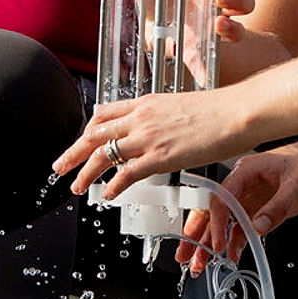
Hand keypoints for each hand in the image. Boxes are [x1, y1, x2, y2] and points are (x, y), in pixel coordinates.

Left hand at [55, 87, 261, 200]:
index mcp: (146, 103)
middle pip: (94, 134)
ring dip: (85, 173)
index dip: (88, 130)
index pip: (104, 114)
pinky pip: (125, 174)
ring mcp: (148, 137)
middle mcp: (141, 117)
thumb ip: (166, 117)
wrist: (237, 112)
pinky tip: (107, 195)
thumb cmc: (221, 110)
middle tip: (60, 167)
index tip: (81, 141)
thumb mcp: (183, 106)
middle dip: (72, 153)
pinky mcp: (159, 157)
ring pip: (102, 155)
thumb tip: (165, 127)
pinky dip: (111, 186)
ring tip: (77, 187)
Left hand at [115, 0, 252, 84]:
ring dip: (232, 27)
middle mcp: (217, 6)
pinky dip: (207, 68)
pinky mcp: (203, 52)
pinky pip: (210, 61)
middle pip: (244, 1)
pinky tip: (203, 75)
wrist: (157, 23)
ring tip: (219, 25)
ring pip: (240, 29)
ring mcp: (216, 30)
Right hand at [171, 128, 297, 274]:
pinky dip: (236, 241)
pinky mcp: (266, 206)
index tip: (215, 242)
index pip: (222, 196)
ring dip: (213, 241)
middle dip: (200, 234)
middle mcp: (247, 182)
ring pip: (226, 221)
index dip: (215, 221)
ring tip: (201, 263)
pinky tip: (230, 256)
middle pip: (215, 209)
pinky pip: (244, 226)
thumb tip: (256, 228)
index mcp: (249, 169)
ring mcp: (255, 195)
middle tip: (188, 257)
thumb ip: (278, 207)